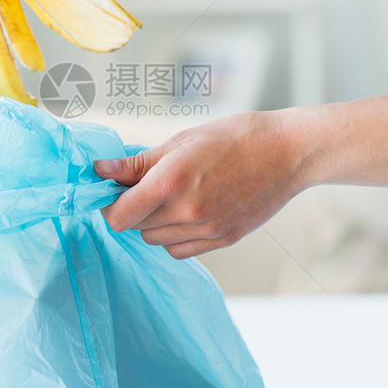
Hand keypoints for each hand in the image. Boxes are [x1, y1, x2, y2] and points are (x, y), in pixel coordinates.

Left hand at [94, 94, 387, 258]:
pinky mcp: (223, 240)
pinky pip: (180, 250)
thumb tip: (99, 171)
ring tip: (174, 195)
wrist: (288, 152)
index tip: (115, 190)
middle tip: (148, 185)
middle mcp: (187, 211)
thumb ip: (137, 162)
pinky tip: (189, 211)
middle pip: (135, 228)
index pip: (118, 216)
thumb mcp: (181, 141)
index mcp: (171, 181)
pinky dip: (175, 236)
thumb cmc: (235, 137)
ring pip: (156, 241)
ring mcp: (207, 230)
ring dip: (154, 223)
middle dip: (133, 209)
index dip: (110, 204)